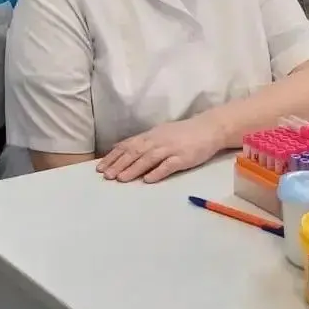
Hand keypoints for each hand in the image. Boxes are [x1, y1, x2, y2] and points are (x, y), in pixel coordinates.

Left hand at [98, 114, 225, 183]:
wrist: (208, 129)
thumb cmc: (182, 133)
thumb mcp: (159, 133)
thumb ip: (142, 142)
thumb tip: (120, 148)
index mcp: (150, 135)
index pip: (127, 145)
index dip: (113, 156)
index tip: (100, 167)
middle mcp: (157, 141)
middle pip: (135, 152)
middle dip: (119, 164)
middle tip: (106, 176)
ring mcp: (170, 149)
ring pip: (148, 158)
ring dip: (133, 169)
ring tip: (121, 179)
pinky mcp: (183, 158)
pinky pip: (168, 165)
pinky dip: (157, 172)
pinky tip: (148, 180)